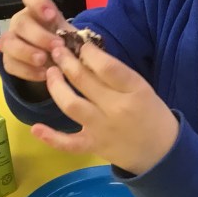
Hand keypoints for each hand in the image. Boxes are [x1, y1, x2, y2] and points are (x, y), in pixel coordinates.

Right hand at [0, 0, 75, 81]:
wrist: (52, 61)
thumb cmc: (61, 40)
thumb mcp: (68, 34)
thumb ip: (71, 34)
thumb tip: (80, 42)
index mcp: (36, 10)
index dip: (39, 3)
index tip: (52, 16)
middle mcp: (20, 22)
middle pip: (21, 23)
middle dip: (39, 36)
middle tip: (56, 46)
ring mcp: (11, 41)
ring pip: (8, 43)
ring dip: (26, 52)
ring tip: (44, 61)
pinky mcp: (8, 60)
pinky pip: (11, 64)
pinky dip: (27, 71)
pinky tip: (43, 74)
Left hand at [31, 42, 179, 174]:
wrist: (161, 152)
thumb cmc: (152, 114)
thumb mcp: (142, 89)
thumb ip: (117, 75)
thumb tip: (87, 55)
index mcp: (134, 90)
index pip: (107, 66)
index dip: (89, 52)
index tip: (80, 44)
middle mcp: (116, 108)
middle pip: (84, 81)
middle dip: (66, 61)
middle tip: (57, 50)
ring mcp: (102, 128)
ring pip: (71, 104)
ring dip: (56, 86)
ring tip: (50, 72)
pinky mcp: (93, 146)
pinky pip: (68, 143)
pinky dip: (51, 137)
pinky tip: (36, 128)